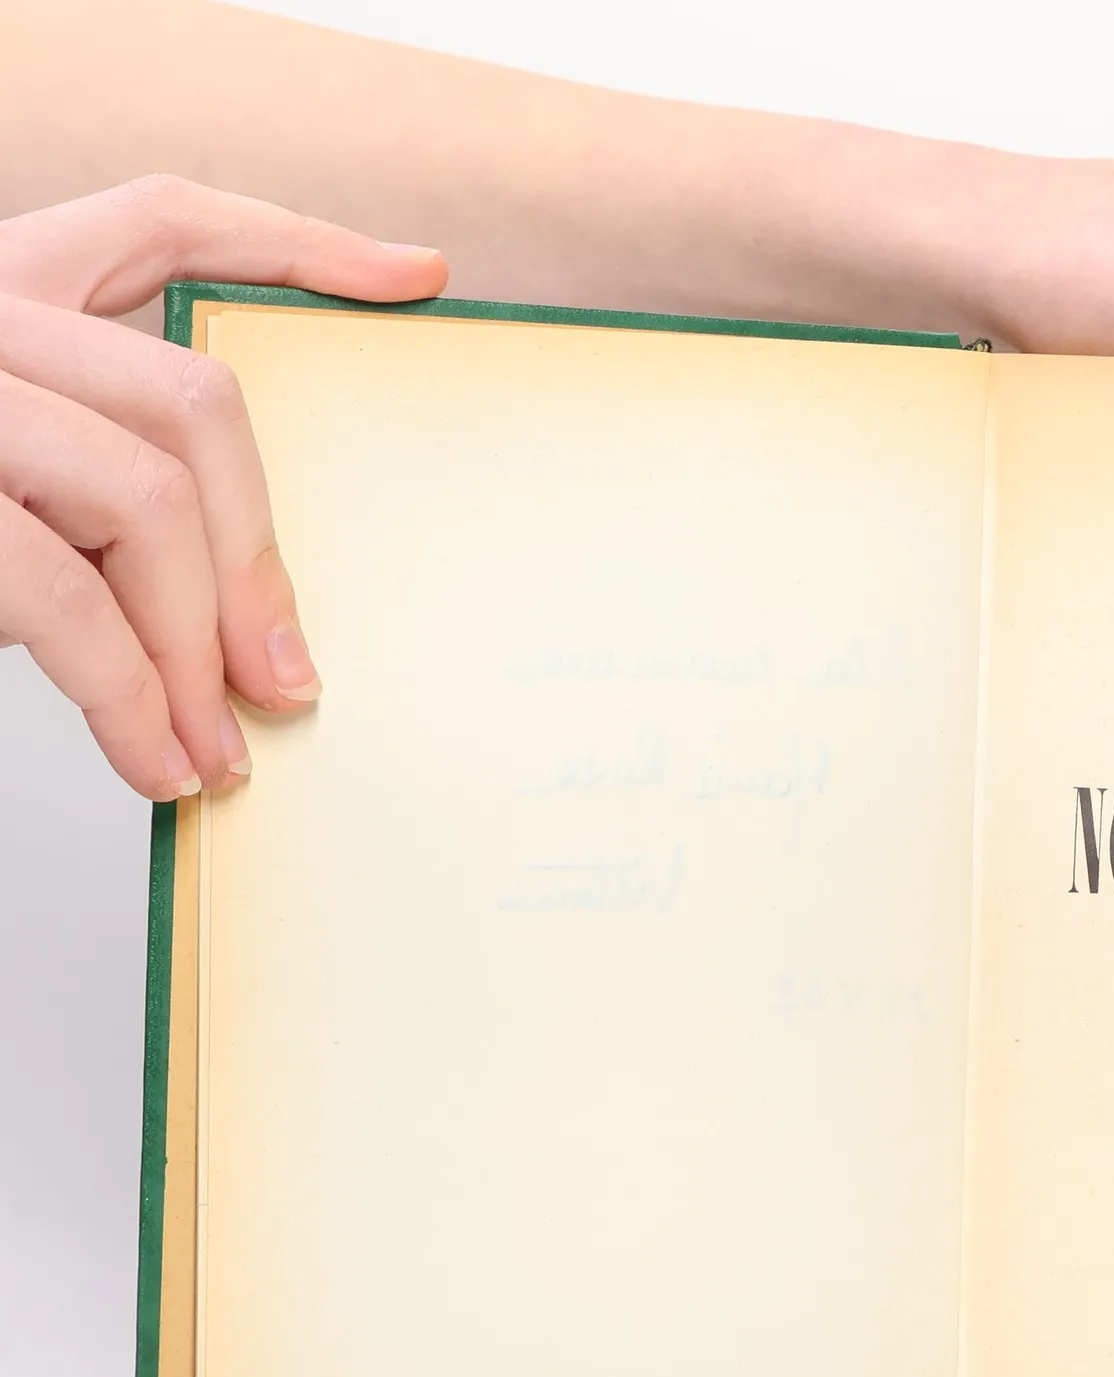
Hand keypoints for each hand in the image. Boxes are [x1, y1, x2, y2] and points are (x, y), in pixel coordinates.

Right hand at [0, 175, 444, 799]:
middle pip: (193, 402)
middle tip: (287, 681)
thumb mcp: (3, 461)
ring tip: (216, 751)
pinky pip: (63, 593)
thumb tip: (249, 623)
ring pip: (145, 498)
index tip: (414, 275)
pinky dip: (130, 695)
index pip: (167, 221)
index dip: (299, 244)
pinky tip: (158, 761)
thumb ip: (92, 478)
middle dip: (259, 557)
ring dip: (198, 647)